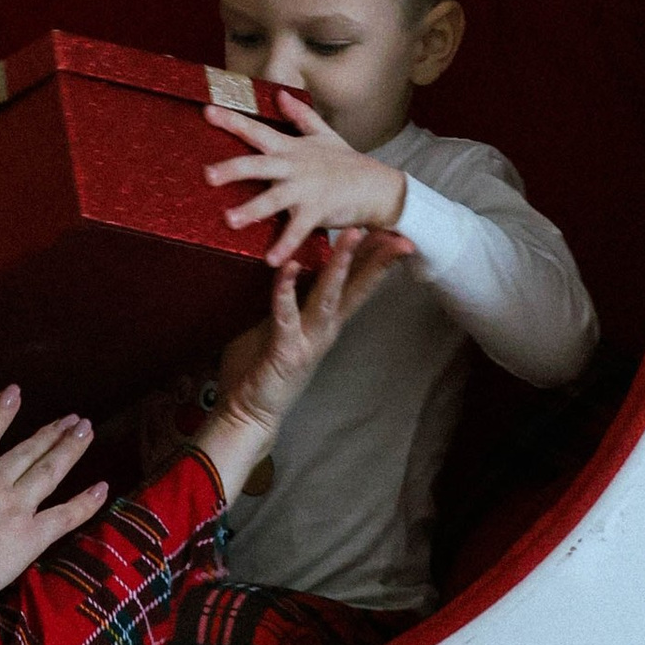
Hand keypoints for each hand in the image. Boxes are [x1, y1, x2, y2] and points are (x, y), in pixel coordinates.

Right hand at [0, 393, 111, 612]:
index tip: (14, 392)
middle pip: (27, 451)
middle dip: (50, 432)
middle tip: (71, 419)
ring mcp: (15, 506)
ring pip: (49, 471)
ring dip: (69, 449)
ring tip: (86, 431)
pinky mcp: (32, 534)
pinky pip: (66, 515)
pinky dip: (86, 502)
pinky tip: (102, 488)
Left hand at [193, 226, 408, 503]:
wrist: (250, 413)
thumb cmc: (262, 365)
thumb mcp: (282, 323)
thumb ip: (292, 296)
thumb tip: (292, 260)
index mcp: (325, 321)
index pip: (357, 283)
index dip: (375, 257)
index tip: (391, 231)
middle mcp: (325, 329)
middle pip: (356, 287)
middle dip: (374, 257)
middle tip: (394, 231)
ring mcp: (308, 340)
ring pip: (330, 296)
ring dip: (341, 265)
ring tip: (351, 235)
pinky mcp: (286, 351)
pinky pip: (286, 316)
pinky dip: (287, 291)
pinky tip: (291, 268)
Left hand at [203, 91, 405, 260]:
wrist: (377, 186)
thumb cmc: (347, 163)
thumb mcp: (324, 134)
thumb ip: (300, 115)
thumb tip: (280, 94)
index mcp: (290, 149)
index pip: (256, 131)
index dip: (231, 120)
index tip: (207, 111)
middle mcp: (294, 167)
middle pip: (257, 165)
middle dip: (232, 169)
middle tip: (208, 175)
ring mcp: (306, 190)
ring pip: (273, 199)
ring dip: (252, 210)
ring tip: (230, 220)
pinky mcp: (318, 211)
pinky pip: (297, 230)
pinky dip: (285, 245)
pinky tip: (270, 260)